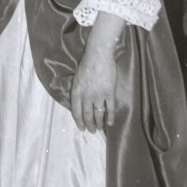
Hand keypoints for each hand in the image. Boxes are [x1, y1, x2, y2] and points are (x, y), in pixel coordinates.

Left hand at [70, 13, 122, 132]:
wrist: (99, 55)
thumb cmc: (87, 64)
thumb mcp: (77, 78)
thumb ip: (78, 91)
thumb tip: (79, 103)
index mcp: (76, 91)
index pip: (76, 111)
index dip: (79, 121)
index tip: (81, 128)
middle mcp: (86, 96)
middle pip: (87, 115)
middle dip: (89, 125)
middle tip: (91, 131)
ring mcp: (98, 95)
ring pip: (98, 114)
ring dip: (99, 123)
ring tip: (99, 129)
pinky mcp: (109, 93)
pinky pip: (110, 109)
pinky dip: (110, 117)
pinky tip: (110, 123)